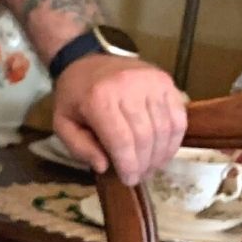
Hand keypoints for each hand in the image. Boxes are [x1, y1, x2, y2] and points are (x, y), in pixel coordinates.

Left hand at [52, 54, 185, 184]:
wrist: (86, 61)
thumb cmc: (74, 96)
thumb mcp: (63, 124)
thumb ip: (80, 147)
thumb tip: (104, 167)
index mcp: (98, 98)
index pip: (121, 141)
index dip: (128, 166)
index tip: (129, 180)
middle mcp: (128, 86)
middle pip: (145, 137)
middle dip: (145, 163)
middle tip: (140, 176)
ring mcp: (151, 81)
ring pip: (165, 128)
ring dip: (161, 154)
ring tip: (151, 166)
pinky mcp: (165, 80)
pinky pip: (178, 116)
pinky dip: (174, 138)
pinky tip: (164, 151)